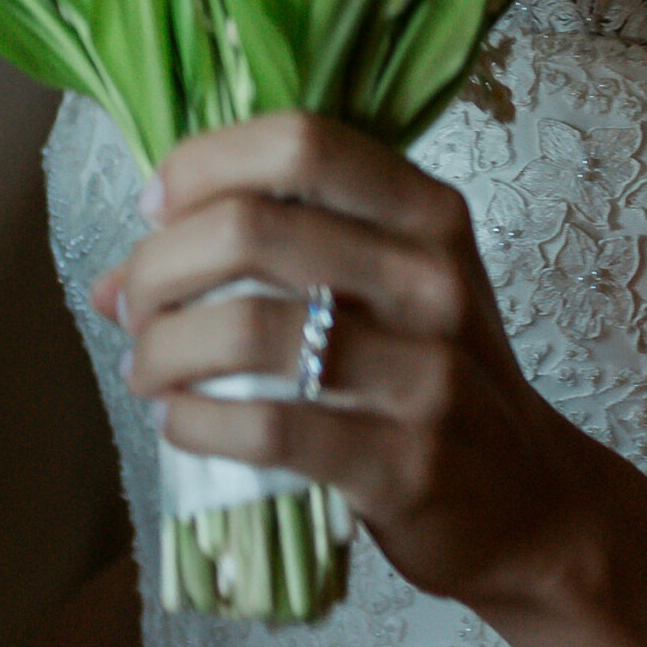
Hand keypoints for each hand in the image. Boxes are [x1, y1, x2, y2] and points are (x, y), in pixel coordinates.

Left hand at [98, 111, 616, 612]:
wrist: (532, 503)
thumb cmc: (436, 380)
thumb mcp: (387, 295)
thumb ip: (273, 264)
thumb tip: (114, 282)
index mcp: (429, 215)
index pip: (303, 142)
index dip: (205, 163)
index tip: (154, 208)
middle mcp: (432, 279)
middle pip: (255, 229)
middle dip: (161, 265)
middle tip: (133, 306)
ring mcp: (425, 373)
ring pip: (248, 330)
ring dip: (164, 349)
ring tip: (146, 371)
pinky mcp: (403, 462)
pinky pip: (269, 428)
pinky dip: (197, 422)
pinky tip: (179, 423)